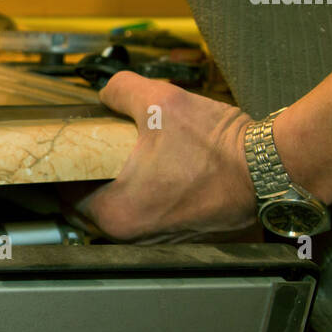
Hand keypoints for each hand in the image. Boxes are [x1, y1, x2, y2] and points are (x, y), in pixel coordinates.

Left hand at [72, 72, 258, 242]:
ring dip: (116, 193)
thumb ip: (119, 91)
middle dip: (85, 183)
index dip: (62, 170)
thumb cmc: (217, 145)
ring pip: (119, 216)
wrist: (270, 167)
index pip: (66, 197)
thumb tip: (106, 92)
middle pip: (88, 211)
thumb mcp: (159, 100)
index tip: (66, 152)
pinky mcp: (181, 237)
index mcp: (115, 213)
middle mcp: (132, 236)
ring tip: (122, 162)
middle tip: (89, 154)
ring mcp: (157, 241)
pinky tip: (154, 175)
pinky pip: (147, 219)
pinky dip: (144, 200)